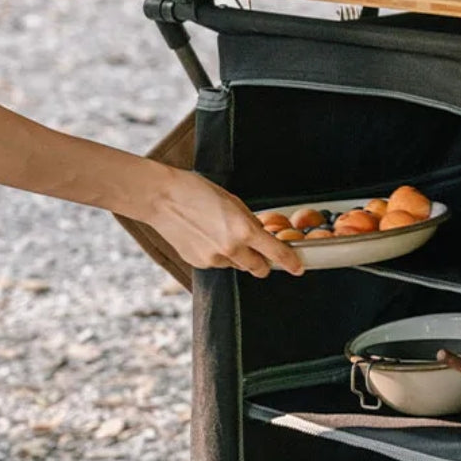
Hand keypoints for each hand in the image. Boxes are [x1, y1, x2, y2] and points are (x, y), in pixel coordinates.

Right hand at [146, 167, 303, 277]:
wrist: (161, 198)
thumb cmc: (197, 192)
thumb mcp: (233, 201)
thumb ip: (250, 221)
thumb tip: (262, 234)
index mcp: (244, 231)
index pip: (277, 254)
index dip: (291, 263)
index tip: (298, 268)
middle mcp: (231, 249)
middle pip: (259, 268)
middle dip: (263, 263)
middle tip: (261, 253)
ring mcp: (213, 259)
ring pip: (237, 265)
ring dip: (238, 256)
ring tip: (220, 234)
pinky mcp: (198, 263)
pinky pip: (217, 263)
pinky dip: (218, 255)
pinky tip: (205, 237)